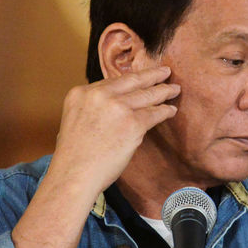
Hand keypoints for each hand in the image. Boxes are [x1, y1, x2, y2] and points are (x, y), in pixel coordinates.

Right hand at [47, 66, 179, 195]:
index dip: (130, 80)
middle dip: (152, 75)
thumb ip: (94, 107)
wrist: (74, 176)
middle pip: (132, 81)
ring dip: (163, 91)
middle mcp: (99, 95)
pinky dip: (165, 111)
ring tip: (174, 89)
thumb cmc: (74, 156)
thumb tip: (117, 105)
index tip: (141, 78)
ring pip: (147, 95)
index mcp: (81, 93)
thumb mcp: (75, 119)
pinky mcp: (133, 123)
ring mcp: (117, 107)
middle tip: (165, 71)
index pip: (112, 82)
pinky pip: (155, 114)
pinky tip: (171, 110)